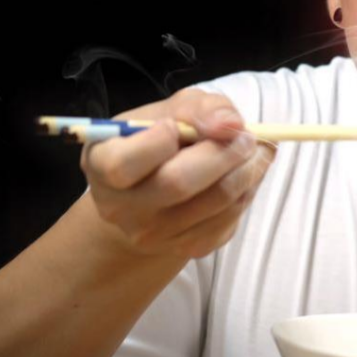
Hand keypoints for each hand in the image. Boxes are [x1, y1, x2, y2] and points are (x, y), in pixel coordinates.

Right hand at [80, 87, 275, 259]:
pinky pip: (229, 219)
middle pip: (178, 184)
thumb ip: (200, 108)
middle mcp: (121, 207)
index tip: (178, 126)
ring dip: (247, 170)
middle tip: (245, 136)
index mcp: (103, 164)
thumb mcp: (173, 109)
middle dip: (223, 153)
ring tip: (253, 150)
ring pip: (215, 201)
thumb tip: (230, 124)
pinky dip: (248, 190)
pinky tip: (245, 174)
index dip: (159, 140)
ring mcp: (153, 234)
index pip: (124, 163)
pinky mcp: (187, 248)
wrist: (157, 189)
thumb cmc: (161, 139)